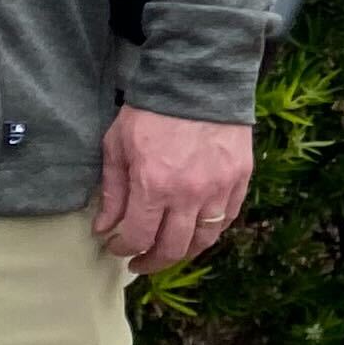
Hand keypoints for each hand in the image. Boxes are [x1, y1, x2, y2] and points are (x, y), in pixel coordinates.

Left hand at [91, 105, 254, 275]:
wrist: (197, 82)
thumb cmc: (151, 112)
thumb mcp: (118, 147)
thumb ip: (112, 191)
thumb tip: (103, 227)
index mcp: (153, 186)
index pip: (137, 237)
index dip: (122, 248)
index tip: (114, 246)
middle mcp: (188, 195)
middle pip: (172, 248)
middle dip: (150, 262)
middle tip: (138, 262)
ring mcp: (219, 189)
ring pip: (203, 240)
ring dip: (183, 253)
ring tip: (169, 252)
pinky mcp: (240, 179)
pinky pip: (227, 218)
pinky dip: (210, 231)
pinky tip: (196, 230)